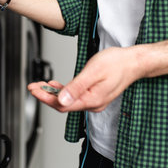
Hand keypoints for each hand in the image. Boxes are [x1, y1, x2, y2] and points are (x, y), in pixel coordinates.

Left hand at [28, 47, 142, 112]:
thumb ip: (77, 87)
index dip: (45, 98)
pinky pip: (75, 97)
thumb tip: (62, 100)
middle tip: (33, 87)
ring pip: (68, 101)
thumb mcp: (93, 71)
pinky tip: (56, 85)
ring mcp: (94, 100)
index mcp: (92, 100)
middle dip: (46, 96)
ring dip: (53, 93)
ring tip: (40, 85)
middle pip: (63, 104)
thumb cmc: (117, 63)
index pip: (62, 105)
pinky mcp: (94, 95)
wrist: (134, 62)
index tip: (34, 91)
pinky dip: (63, 91)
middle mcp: (93, 104)